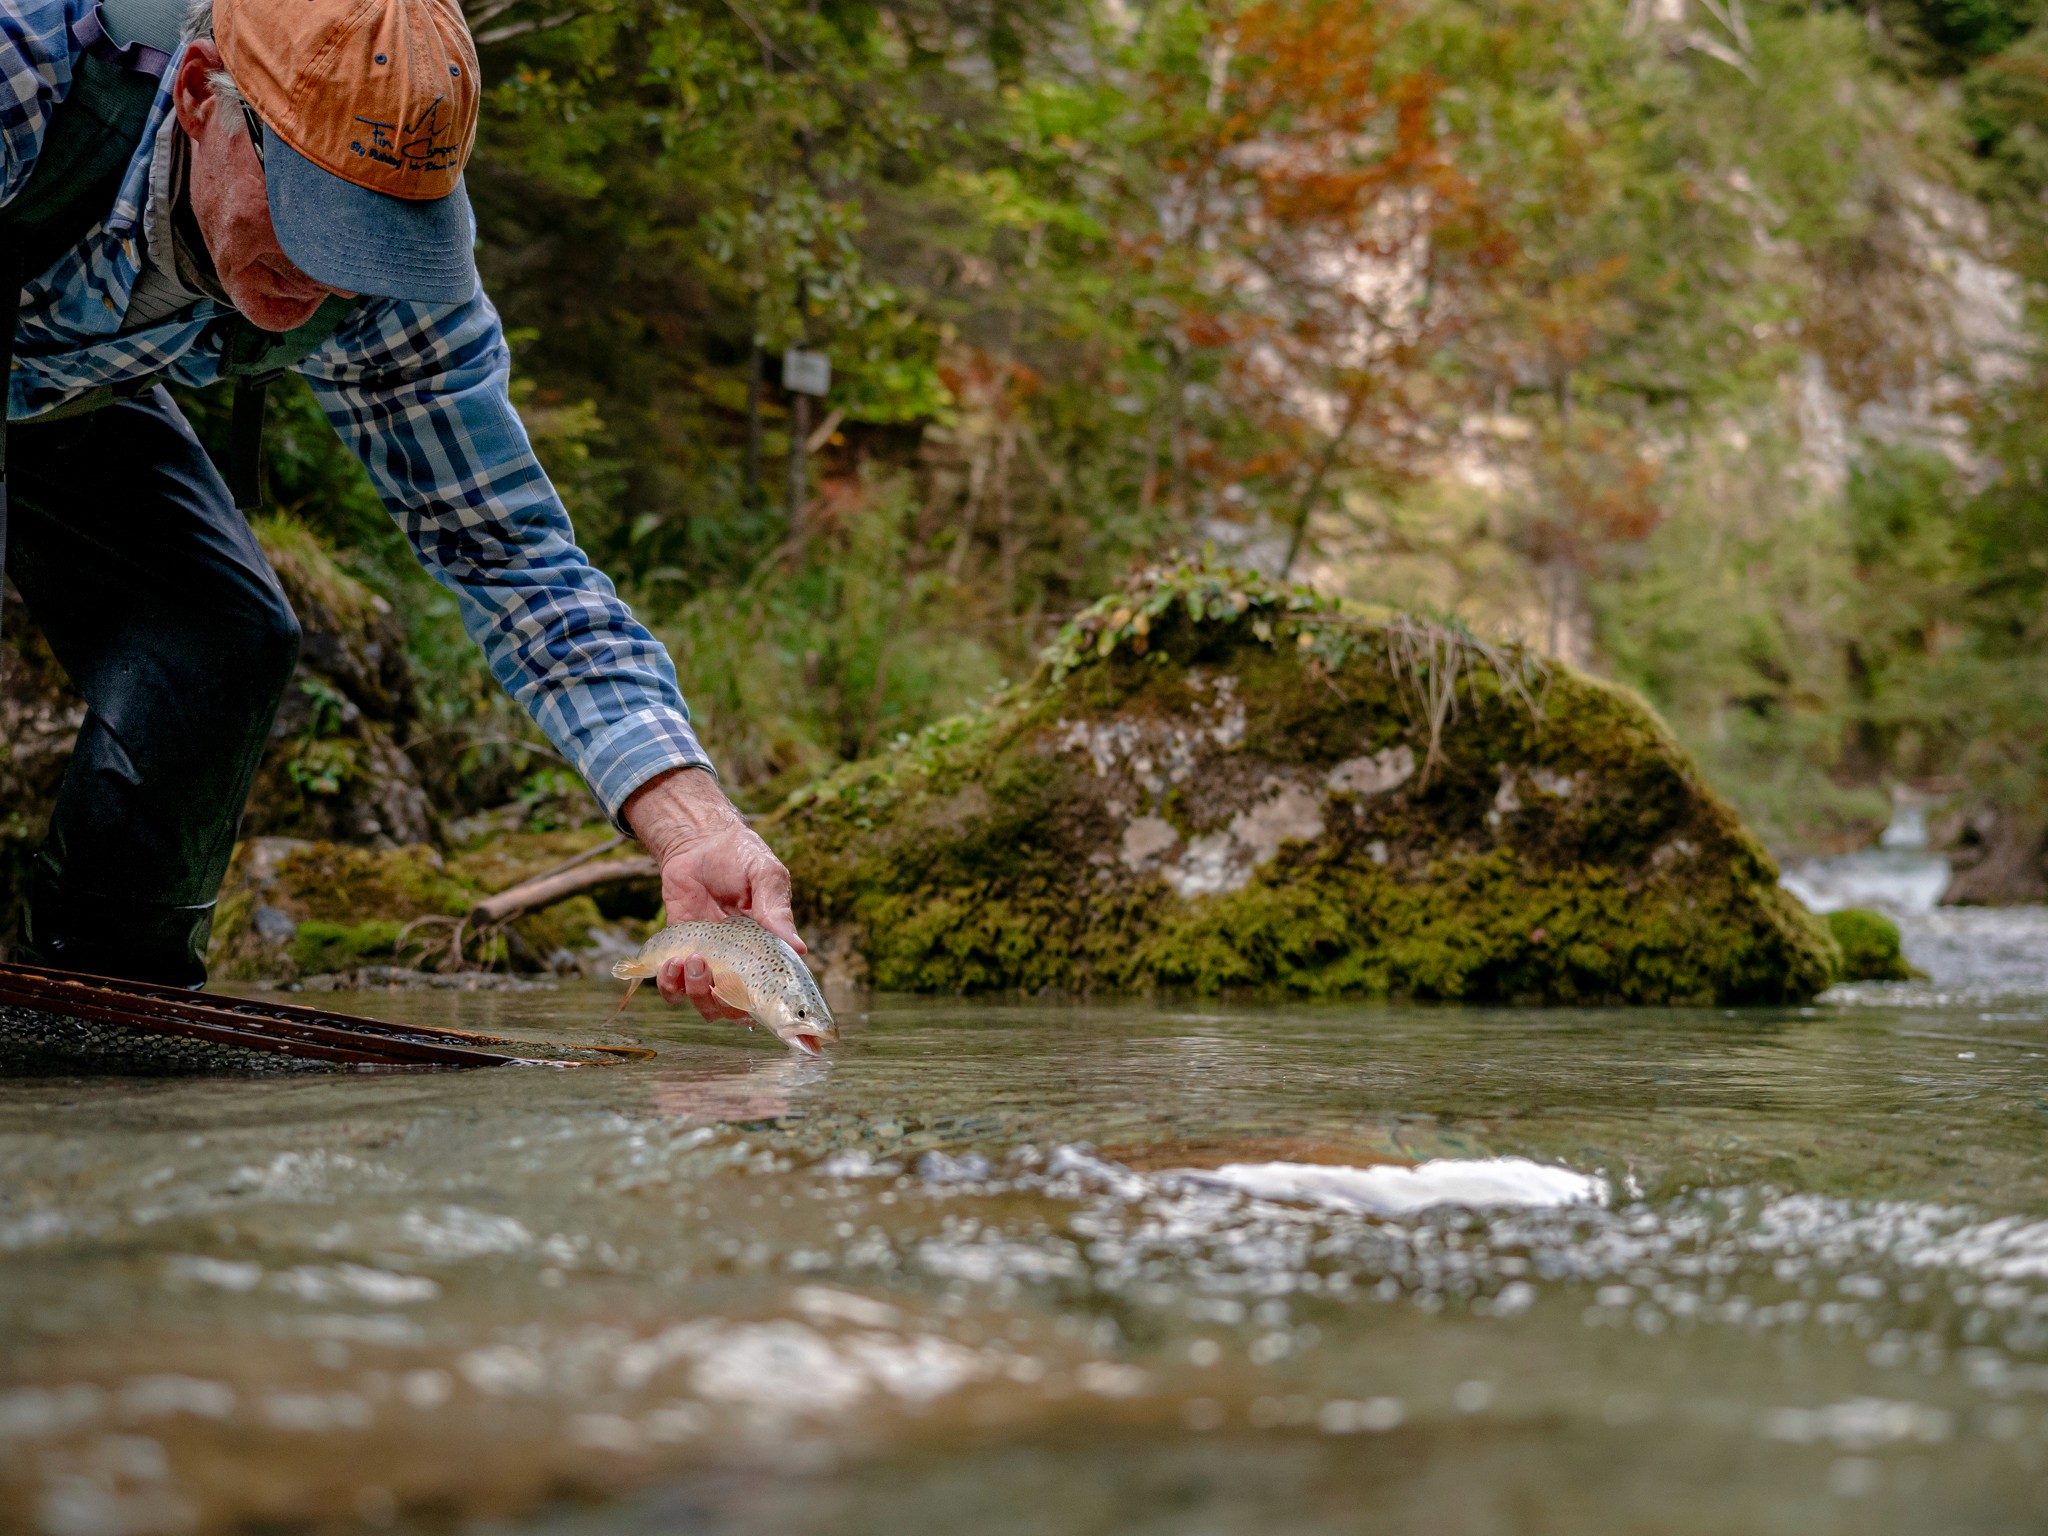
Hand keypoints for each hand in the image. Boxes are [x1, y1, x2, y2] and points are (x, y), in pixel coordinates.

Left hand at [623, 766, 804, 1022]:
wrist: (697, 841)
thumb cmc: (739, 856)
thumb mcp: (765, 876)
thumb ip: (776, 910)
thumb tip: (799, 948)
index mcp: (768, 951)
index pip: (778, 993)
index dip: (783, 1018)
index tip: (787, 1031)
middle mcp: (740, 965)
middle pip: (736, 1008)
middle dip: (722, 1001)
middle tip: (708, 968)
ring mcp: (709, 963)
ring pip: (704, 1004)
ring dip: (694, 992)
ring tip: (687, 961)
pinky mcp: (679, 955)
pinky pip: (673, 988)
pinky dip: (670, 986)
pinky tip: (671, 963)